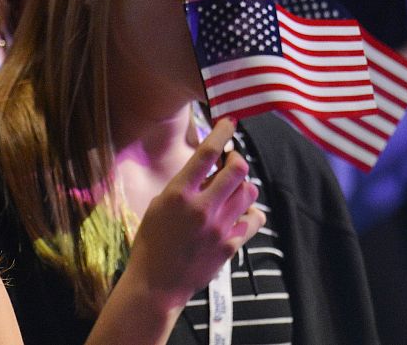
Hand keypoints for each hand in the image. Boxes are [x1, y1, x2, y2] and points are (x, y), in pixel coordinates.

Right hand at [123, 118, 264, 311]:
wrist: (157, 284)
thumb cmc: (151, 241)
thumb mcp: (158, 205)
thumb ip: (183, 185)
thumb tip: (207, 167)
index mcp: (178, 193)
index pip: (207, 154)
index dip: (222, 132)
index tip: (230, 122)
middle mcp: (202, 207)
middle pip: (236, 169)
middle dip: (237, 159)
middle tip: (232, 160)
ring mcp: (219, 227)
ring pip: (249, 192)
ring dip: (244, 185)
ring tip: (233, 189)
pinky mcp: (231, 245)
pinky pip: (255, 219)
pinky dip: (252, 211)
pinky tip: (242, 212)